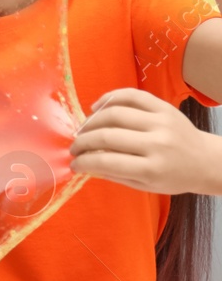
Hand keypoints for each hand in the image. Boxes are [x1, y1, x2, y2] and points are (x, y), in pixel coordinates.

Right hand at [70, 87, 221, 194]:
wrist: (207, 160)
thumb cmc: (174, 177)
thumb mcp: (146, 185)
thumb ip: (115, 174)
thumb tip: (85, 164)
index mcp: (153, 168)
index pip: (107, 162)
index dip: (83, 162)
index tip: (74, 163)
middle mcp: (157, 143)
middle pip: (107, 136)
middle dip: (82, 141)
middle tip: (74, 147)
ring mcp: (161, 121)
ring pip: (114, 113)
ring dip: (91, 121)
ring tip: (84, 129)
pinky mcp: (164, 106)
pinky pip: (131, 95)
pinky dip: (109, 98)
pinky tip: (97, 107)